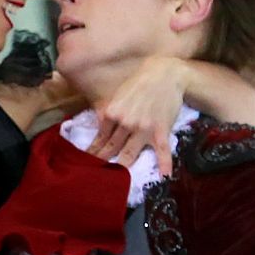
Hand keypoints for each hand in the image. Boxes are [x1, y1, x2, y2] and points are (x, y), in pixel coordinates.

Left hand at [88, 55, 184, 174]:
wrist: (166, 73)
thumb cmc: (140, 82)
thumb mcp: (118, 95)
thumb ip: (110, 112)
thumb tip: (101, 126)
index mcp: (112, 113)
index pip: (101, 137)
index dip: (94, 151)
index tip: (87, 161)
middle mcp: (125, 123)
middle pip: (111, 148)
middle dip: (101, 163)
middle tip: (92, 176)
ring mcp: (143, 129)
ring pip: (129, 154)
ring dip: (120, 168)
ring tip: (114, 181)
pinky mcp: (161, 131)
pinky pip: (162, 151)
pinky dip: (164, 164)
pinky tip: (165, 176)